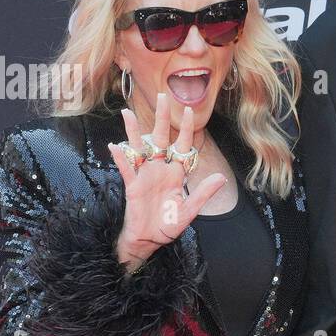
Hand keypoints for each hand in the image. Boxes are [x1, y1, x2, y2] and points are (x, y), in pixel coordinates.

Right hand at [106, 91, 225, 271]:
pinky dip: (120, 158)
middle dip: (162, 118)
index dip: (185, 128)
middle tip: (162, 95)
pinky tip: (115, 145)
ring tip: (127, 113)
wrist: (149, 240)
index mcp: (176, 173)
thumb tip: (220, 177)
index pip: (182, 146)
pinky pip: (126, 169)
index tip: (188, 109)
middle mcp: (160, 169)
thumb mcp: (190, 211)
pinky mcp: (132, 186)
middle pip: (161, 138)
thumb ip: (203, 193)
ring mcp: (145, 175)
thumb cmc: (168, 224)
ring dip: (134, 131)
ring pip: (139, 148)